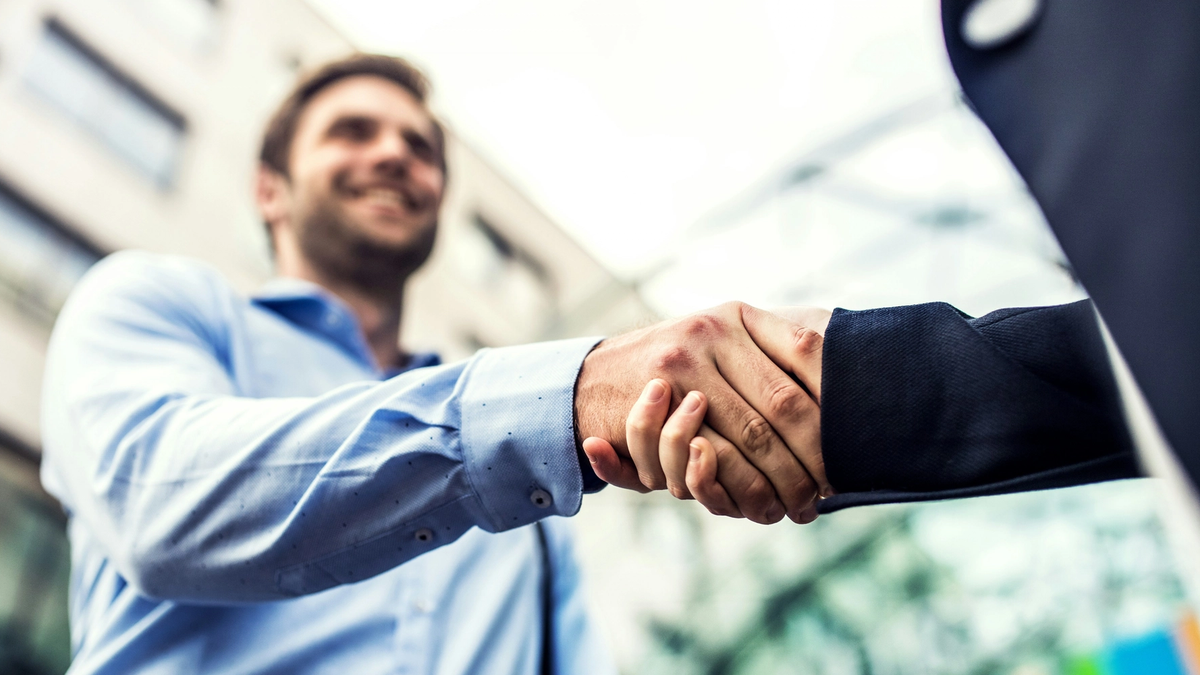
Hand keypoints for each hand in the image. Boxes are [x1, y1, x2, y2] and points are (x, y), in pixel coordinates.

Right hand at [574, 302, 826, 522]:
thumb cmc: (670, 370)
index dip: (833, 401)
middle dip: (812, 453)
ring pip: (751, 434)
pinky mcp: (654, 402)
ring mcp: (681, 364)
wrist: (589, 381)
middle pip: (783, 402)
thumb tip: (849, 377)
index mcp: (739, 316)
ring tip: (801, 505)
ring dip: (781, 479)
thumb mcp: (718, 344)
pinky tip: (761, 504)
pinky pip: (708, 454)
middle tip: (832, 488)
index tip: (854, 440)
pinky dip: (741, 485)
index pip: (806, 354)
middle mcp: (711, 332)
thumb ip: (769, 352)